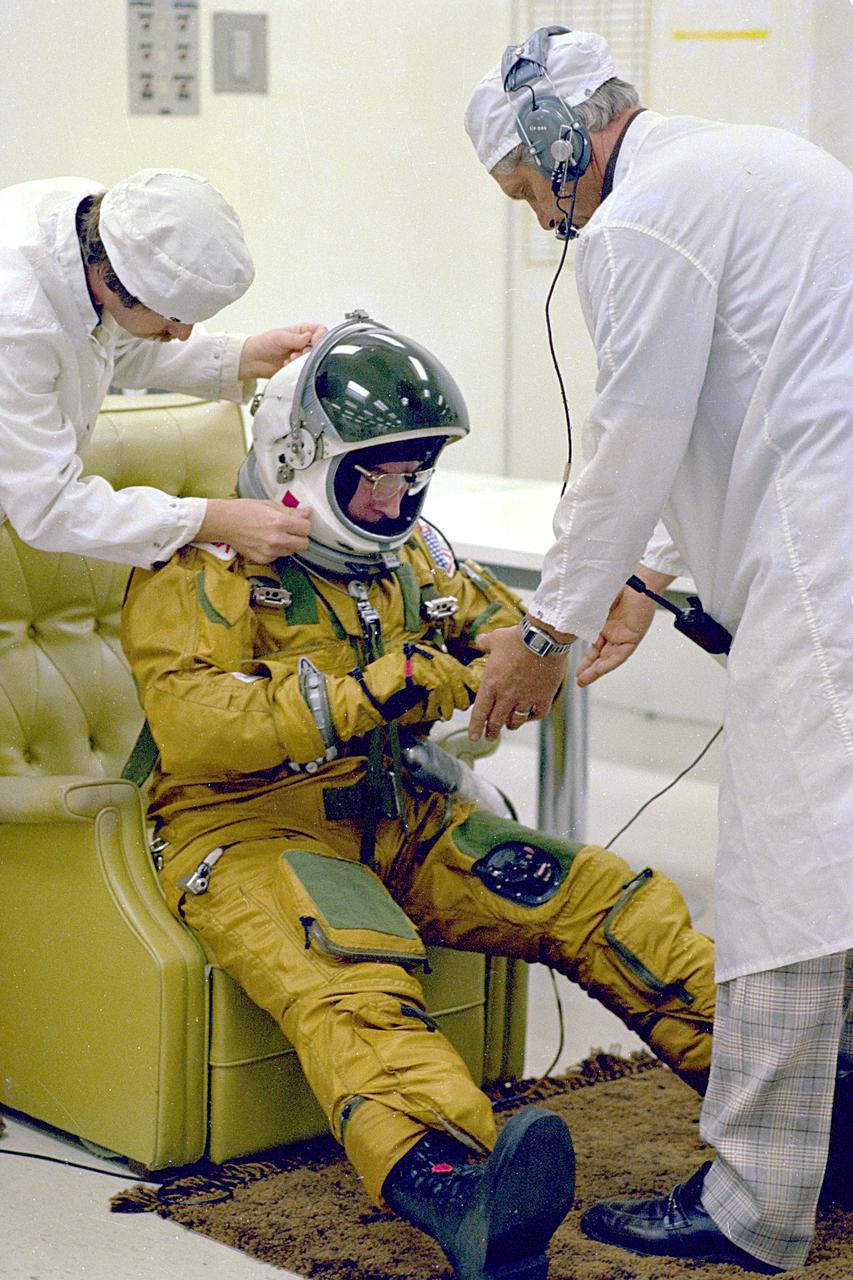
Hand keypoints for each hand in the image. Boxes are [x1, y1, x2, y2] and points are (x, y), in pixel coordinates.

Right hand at [198, 498, 311, 562]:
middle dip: (300, 537)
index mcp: (279, 522)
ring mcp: (269, 551)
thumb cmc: (242, 511)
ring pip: (292, 551)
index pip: (306, 528)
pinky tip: (266, 541)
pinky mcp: (263, 559)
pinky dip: (276, 550)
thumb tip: (306, 512)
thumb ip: (290, 511)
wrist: (223, 523)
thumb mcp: (269, 505)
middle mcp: (276, 539)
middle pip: (304, 544)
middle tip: (292, 531)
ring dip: (289, 544)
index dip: (304, 524)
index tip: (299, 523)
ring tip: (275, 534)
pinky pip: (278, 556)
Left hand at [239, 324, 326, 380]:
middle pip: (319, 346)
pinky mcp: (297, 367)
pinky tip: (287, 365)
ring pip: (312, 359)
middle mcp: (303, 343)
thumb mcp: (279, 337)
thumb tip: (307, 337)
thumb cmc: (263, 344)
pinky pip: (305, 369)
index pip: (320, 330)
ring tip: (290, 359)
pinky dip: (297, 368)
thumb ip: (294, 338)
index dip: (320, 336)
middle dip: (310, 351)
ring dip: (302, 360)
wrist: (253, 360)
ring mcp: (301, 356)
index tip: (313, 342)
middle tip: (299, 353)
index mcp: (301, 331)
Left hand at [468, 625, 566, 740]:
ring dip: (511, 725)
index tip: (474, 737)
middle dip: (491, 731)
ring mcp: (525, 698)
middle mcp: (506, 696)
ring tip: (510, 726)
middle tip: (490, 736)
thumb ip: (485, 642)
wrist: (542, 639)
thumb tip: (479, 640)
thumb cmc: (517, 638)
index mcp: (491, 684)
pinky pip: (538, 713)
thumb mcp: (496, 639)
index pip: (480, 713)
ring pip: (516, 721)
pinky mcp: (543, 697)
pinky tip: (533, 714)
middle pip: (496, 721)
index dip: (475, 727)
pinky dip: (534, 715)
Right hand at [575, 584, 655, 686]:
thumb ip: (583, 614)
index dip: (584, 656)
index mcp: (602, 622)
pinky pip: (619, 655)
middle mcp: (612, 631)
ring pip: (608, 658)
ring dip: (596, 670)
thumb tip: (566, 620)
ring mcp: (622, 635)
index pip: (592, 644)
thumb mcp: (594, 602)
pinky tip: (598, 671)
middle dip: (588, 667)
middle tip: (578, 679)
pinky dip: (608, 664)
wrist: (638, 580)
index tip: (574, 665)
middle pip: (599, 654)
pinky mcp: (632, 638)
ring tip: (584, 680)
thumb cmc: (618, 585)